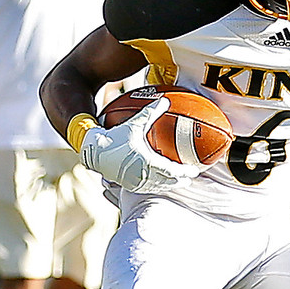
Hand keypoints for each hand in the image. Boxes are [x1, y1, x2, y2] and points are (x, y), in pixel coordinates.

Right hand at [76, 98, 198, 194]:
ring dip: (170, 186)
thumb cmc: (115, 136)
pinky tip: (160, 184)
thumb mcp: (135, 123)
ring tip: (178, 183)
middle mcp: (143, 175)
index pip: (173, 171)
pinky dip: (157, 187)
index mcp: (147, 162)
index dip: (185, 172)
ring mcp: (135, 182)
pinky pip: (147, 188)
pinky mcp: (128, 185)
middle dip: (181, 181)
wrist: (94, 150)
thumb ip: (151, 112)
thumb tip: (165, 100)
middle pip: (168, 182)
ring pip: (158, 187)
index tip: (195, 171)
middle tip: (190, 179)